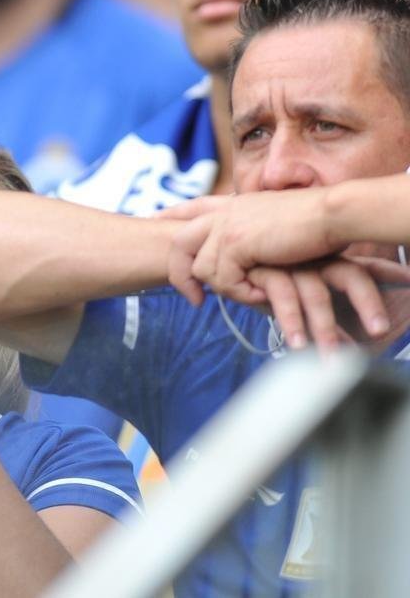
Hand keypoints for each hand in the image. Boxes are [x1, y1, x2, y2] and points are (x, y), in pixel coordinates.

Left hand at [163, 191, 336, 305]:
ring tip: (254, 294)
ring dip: (227, 289)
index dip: (170, 214)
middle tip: (194, 300)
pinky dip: (241, 293)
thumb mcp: (276, 225)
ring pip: (203, 269)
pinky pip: (222, 279)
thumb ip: (252, 234)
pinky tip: (262, 294)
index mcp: (233, 205)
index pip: (191, 207)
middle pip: (179, 243)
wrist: (334, 214)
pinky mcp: (234, 243)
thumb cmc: (317, 225)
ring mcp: (226, 227)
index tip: (152, 220)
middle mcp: (224, 213)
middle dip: (180, 275)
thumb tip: (240, 255)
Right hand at [246, 256, 408, 349]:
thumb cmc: (261, 274)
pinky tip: (295, 342)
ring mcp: (290, 265)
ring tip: (331, 359)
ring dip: (325, 328)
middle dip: (368, 303)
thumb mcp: (295, 286)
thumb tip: (353, 342)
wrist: (220, 250)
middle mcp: (312, 260)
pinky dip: (291, 321)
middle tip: (380, 332)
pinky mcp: (264, 273)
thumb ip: (322, 309)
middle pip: (351, 276)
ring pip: (316, 295)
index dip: (389, 273)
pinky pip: (282, 298)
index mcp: (326, 261)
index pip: (364, 267)